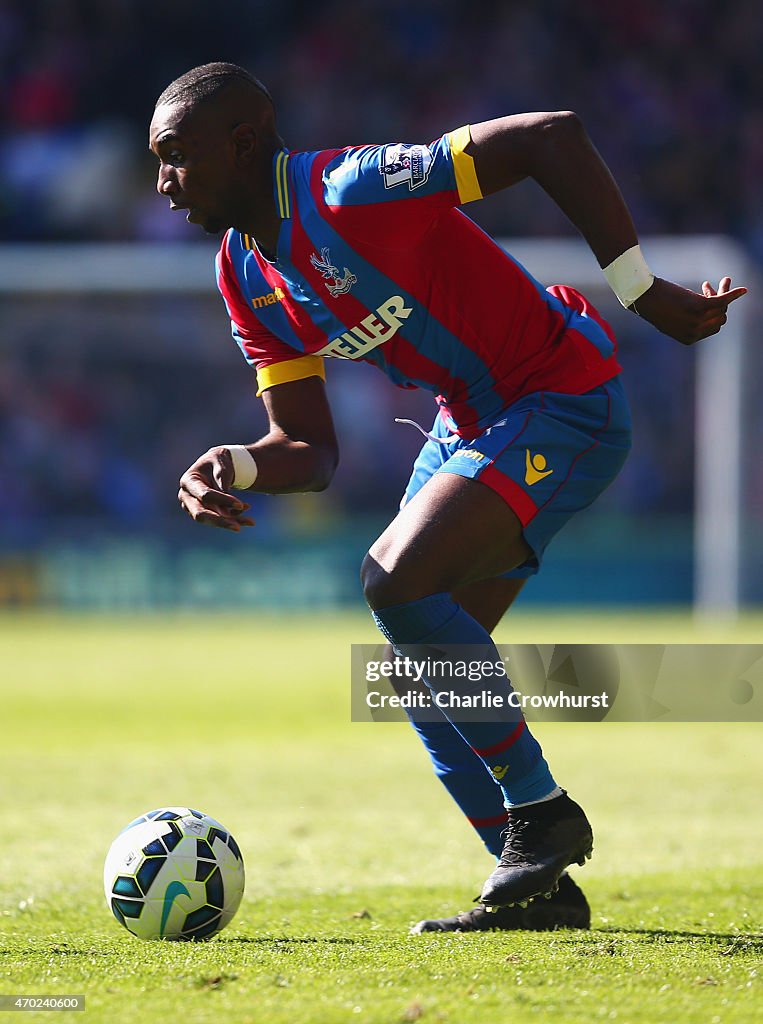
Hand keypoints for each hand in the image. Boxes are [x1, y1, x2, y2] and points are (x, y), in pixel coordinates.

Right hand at [178, 447, 254, 531]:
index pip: (205, 495)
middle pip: (200, 514)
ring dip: (231, 521)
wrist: (217, 465)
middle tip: (237, 528)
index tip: (241, 504)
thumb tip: (225, 494)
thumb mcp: (221, 462)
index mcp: (188, 481)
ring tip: (251, 522)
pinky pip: (218, 520)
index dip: (222, 500)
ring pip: (211, 520)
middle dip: (220, 521)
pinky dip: (234, 519)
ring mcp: (193, 507)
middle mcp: (186, 496)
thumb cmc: (218, 461)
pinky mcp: (203, 513)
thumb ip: (222, 476)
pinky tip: (249, 519)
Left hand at [632, 276, 746, 345]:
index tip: (708, 298)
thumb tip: (704, 313)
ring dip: (723, 292)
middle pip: (720, 318)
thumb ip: (686, 321)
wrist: (643, 297)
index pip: (713, 329)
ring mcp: (698, 320)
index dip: (714, 315)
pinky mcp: (699, 306)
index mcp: (689, 339)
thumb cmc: (654, 306)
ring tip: (723, 281)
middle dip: (720, 304)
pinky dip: (733, 294)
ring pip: (722, 308)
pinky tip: (743, 289)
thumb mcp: (671, 319)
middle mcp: (695, 332)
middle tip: (709, 287)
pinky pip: (722, 300)